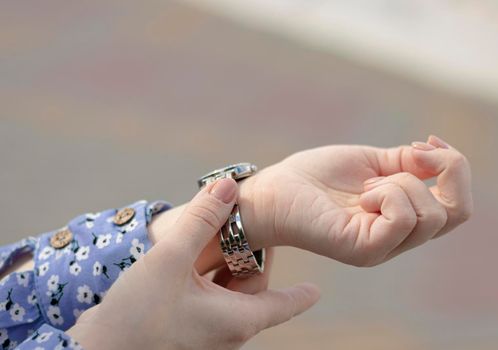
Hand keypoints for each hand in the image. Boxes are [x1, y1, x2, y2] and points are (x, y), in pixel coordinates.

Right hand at [67, 178, 319, 349]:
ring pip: (231, 296)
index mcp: (238, 320)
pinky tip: (191, 265)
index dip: (301, 294)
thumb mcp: (169, 260)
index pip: (284, 305)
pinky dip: (209, 281)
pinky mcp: (186, 333)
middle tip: (241, 226)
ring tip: (215, 239)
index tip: (317, 288)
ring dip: (227, 268)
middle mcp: (228, 333)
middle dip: (251, 259)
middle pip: (254, 291)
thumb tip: (228, 185)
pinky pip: (211, 303)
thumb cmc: (135, 313)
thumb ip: (200, 221)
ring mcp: (207, 336)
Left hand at [249, 135, 472, 265]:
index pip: (458, 207)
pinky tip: (360, 196)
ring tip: (364, 187)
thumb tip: (443, 158)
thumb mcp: (372, 163)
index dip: (456, 168)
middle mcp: (398, 239)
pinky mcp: (363, 250)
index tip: (426, 143)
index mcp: (402, 219)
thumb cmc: (315, 177)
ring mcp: (383, 248)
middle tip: (397, 161)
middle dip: (438, 172)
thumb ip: (408, 165)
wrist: (275, 190)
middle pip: (458, 213)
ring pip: (431, 215)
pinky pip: (402, 219)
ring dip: (401, 184)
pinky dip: (387, 194)